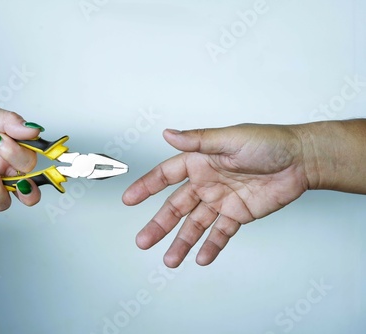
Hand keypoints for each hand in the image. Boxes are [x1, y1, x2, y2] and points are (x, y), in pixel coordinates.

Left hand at [0, 100, 43, 210]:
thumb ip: (7, 121)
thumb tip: (33, 128)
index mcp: (13, 148)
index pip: (35, 163)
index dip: (31, 160)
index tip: (11, 143)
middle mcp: (3, 167)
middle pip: (29, 190)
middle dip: (22, 180)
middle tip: (3, 159)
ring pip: (3, 202)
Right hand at [123, 124, 309, 266]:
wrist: (302, 161)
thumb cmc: (268, 143)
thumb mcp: (230, 139)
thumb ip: (198, 140)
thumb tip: (168, 134)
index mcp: (199, 161)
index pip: (165, 176)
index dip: (146, 187)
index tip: (128, 200)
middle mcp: (206, 182)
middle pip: (176, 207)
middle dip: (159, 225)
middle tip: (143, 241)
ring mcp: (220, 200)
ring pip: (195, 224)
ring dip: (182, 242)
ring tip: (170, 260)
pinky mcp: (238, 214)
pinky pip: (220, 233)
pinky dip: (211, 246)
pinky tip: (201, 258)